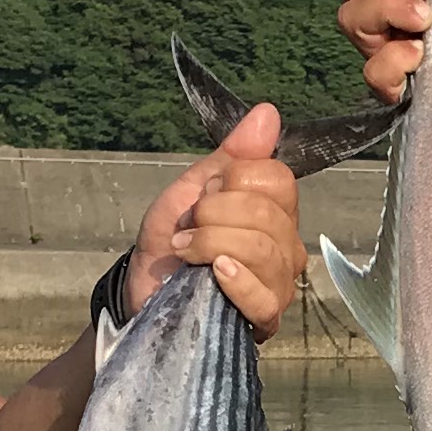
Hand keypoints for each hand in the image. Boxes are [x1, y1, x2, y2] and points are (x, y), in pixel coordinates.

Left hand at [122, 102, 303, 335]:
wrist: (143, 289)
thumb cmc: (171, 239)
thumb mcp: (193, 188)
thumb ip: (232, 155)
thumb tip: (267, 113)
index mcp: (276, 210)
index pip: (278, 180)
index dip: (234, 182)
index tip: (203, 196)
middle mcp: (287, 245)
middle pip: (267, 214)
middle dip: (214, 214)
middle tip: (188, 227)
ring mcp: (281, 283)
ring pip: (262, 249)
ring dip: (211, 244)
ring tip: (185, 252)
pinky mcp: (267, 317)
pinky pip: (263, 293)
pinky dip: (235, 279)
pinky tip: (214, 273)